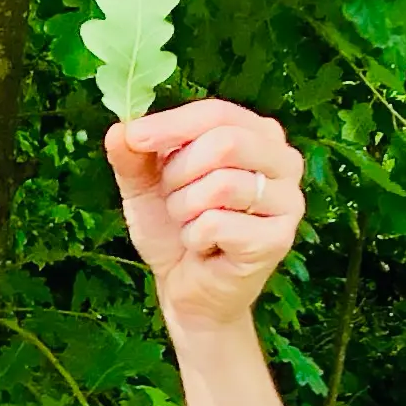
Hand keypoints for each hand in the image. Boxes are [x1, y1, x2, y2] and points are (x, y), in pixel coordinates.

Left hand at [106, 99, 306, 336]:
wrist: (187, 292)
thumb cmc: (174, 232)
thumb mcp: (146, 188)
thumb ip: (133, 158)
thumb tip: (118, 130)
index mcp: (257, 135)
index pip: (216, 113)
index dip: (172, 124)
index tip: (134, 137)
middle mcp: (282, 160)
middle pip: (224, 143)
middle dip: (179, 174)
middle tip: (172, 200)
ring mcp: (287, 199)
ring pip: (222, 184)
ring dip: (185, 209)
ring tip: (189, 225)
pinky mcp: (278, 238)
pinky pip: (218, 224)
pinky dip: (195, 238)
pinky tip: (203, 248)